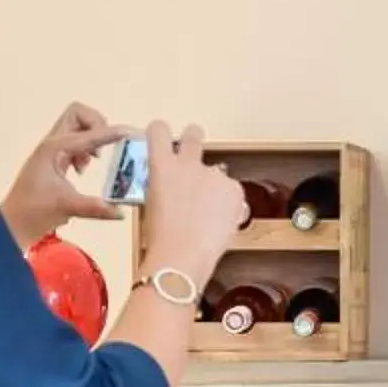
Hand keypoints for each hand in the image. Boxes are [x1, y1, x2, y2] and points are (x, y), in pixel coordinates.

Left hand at [1, 103, 125, 250]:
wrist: (13, 224)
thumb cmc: (34, 213)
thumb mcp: (67, 208)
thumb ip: (95, 208)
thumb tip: (121, 212)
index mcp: (54, 149)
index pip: (88, 134)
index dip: (110, 133)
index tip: (131, 133)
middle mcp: (53, 143)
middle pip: (78, 114)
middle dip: (97, 124)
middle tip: (105, 147)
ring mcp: (52, 150)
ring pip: (77, 125)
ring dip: (92, 137)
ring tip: (94, 161)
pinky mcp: (54, 159)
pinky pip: (75, 141)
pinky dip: (86, 148)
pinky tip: (84, 169)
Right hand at [135, 123, 248, 281]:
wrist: (181, 256)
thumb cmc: (161, 239)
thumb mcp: (152, 204)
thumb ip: (164, 186)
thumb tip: (174, 187)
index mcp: (161, 165)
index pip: (159, 130)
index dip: (161, 133)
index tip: (163, 139)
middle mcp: (188, 162)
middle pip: (194, 134)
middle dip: (194, 137)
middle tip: (193, 153)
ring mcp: (213, 174)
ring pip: (216, 172)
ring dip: (214, 185)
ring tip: (208, 214)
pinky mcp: (234, 188)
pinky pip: (232, 192)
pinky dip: (228, 205)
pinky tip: (219, 224)